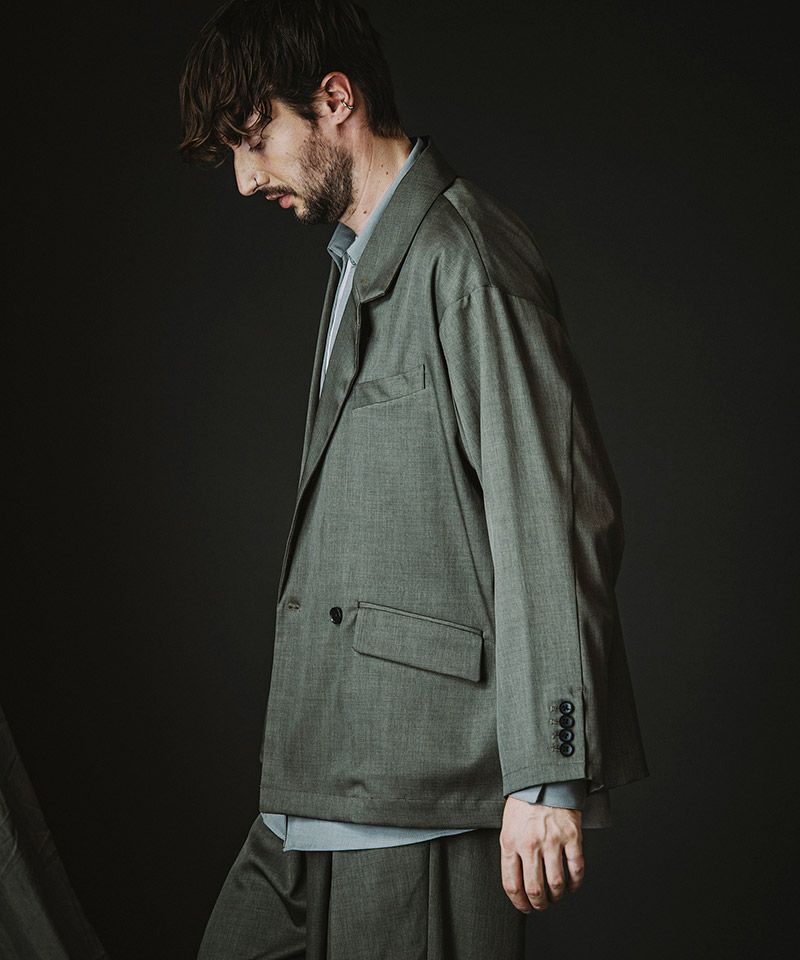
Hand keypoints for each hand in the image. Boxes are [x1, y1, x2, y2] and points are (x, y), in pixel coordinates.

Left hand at [499, 795, 584, 911]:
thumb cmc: (524, 802)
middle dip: (539, 904)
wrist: (544, 778)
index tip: (525, 907)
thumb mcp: (508, 825)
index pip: (512, 884)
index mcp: (510, 841)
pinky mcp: (572, 836)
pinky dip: (575, 883)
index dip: (519, 902)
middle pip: (534, 889)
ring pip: (556, 884)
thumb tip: (517, 881)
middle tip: (542, 905)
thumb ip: (511, 850)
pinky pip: (576, 869)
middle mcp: (530, 844)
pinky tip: (572, 885)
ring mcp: (552, 840)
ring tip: (556, 896)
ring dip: (557, 896)